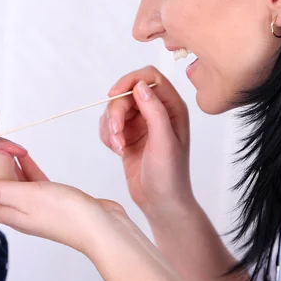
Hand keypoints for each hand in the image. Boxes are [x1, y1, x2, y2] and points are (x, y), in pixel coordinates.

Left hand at [0, 152, 128, 255]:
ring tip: (0, 146)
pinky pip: (32, 181)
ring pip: (13, 184)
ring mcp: (36, 206)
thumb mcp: (25, 196)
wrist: (100, 227)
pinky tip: (24, 155)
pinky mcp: (52, 199)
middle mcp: (19, 212)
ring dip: (6, 167)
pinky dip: (26, 168)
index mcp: (8, 214)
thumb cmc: (64, 214)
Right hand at [99, 66, 193, 215]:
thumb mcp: (164, 141)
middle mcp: (157, 111)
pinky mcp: (128, 135)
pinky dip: (107, 135)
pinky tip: (116, 151)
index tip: (114, 95)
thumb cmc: (170, 175)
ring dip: (110, 126)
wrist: (160, 202)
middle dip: (116, 112)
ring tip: (118, 147)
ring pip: (115, 109)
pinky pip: (109, 124)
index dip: (130, 81)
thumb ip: (154, 111)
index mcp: (173, 108)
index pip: (150, 78)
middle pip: (127, 93)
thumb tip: (140, 86)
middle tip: (116, 134)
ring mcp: (142, 123)